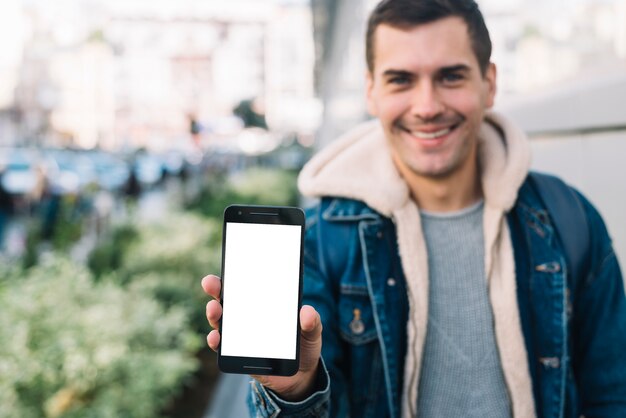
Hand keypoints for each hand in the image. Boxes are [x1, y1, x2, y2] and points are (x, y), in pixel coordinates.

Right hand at [201, 274, 322, 400]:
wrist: (300, 375)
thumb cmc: (304, 346)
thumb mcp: (312, 331)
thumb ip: (312, 322)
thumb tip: (307, 311)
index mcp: (264, 304)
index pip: (247, 285)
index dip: (236, 274)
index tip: (229, 263)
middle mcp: (247, 316)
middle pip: (227, 299)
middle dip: (216, 288)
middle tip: (210, 282)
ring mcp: (239, 334)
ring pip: (221, 320)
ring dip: (214, 313)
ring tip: (214, 309)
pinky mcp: (236, 354)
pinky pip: (222, 347)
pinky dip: (216, 341)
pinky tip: (216, 338)